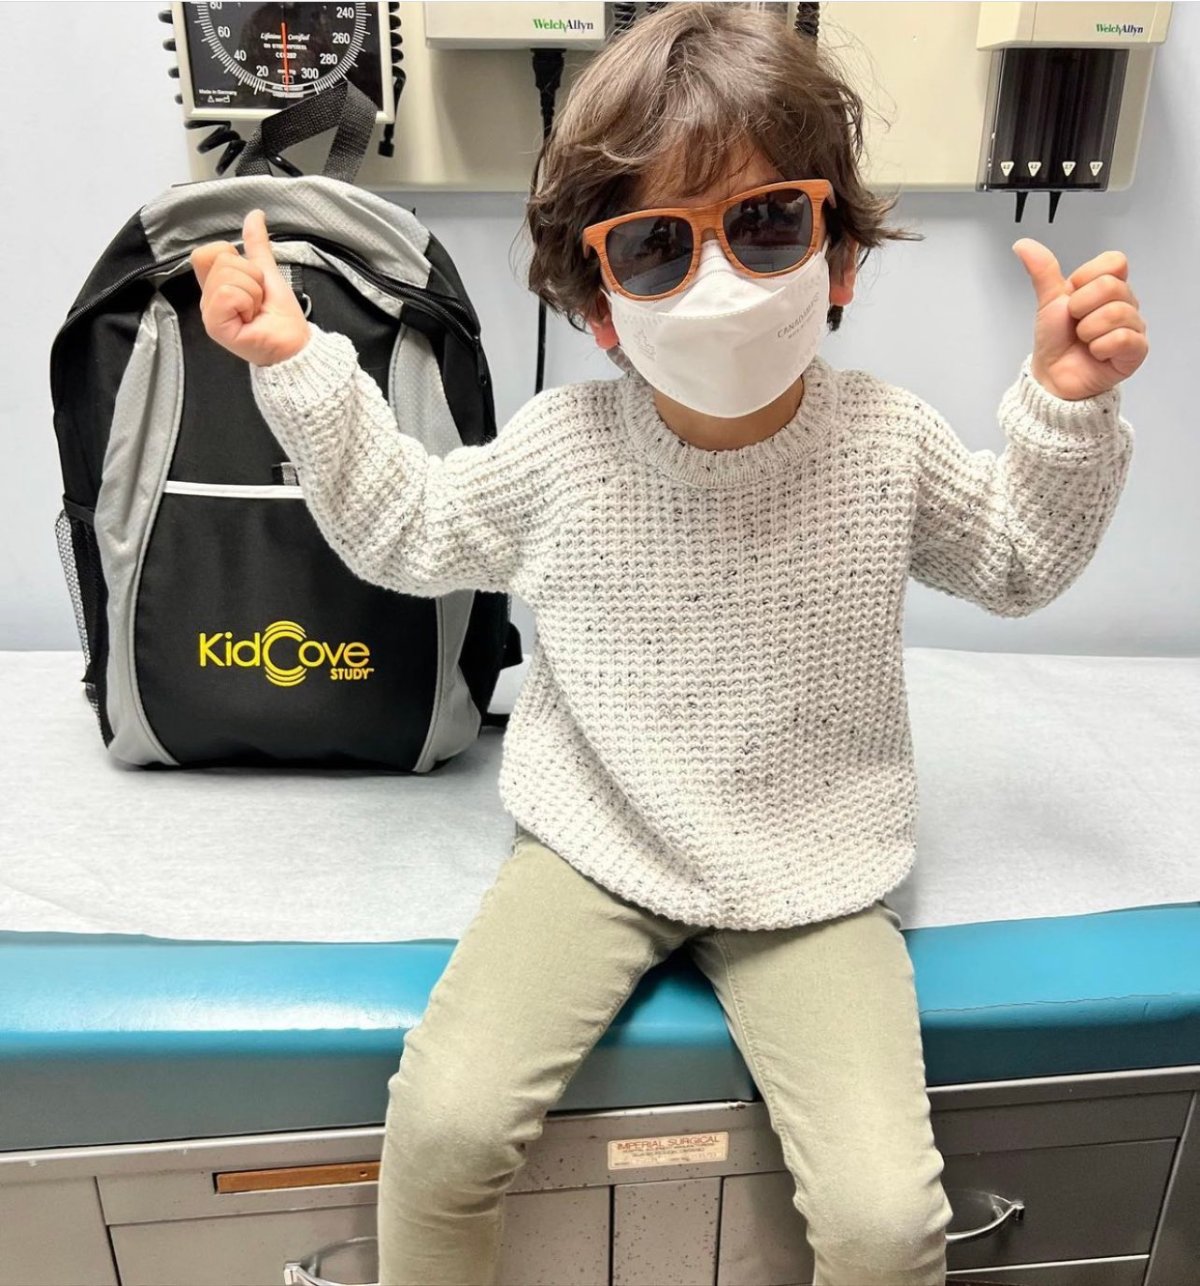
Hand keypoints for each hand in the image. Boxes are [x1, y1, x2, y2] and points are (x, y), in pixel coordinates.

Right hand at [190, 208, 310, 365]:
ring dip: (252, 291)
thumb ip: (257, 245)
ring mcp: (209, 312)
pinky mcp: (214, 325)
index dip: (236, 259)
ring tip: (256, 310)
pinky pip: (228, 294)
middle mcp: (208, 298)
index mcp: (216, 284)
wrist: (294, 343)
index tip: (253, 281)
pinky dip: (247, 302)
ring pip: (226, 277)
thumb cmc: (281, 314)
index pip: (208, 252)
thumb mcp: (268, 272)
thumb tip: (255, 215)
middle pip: (221, 261)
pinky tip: (251, 318)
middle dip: (251, 277)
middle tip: (258, 300)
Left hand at [1013, 238, 1147, 400]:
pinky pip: (1123, 338)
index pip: (1115, 261)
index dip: (1087, 279)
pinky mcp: (1136, 350)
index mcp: (1108, 286)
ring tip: (1084, 340)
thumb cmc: (1055, 340)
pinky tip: (1095, 353)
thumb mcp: (1048, 301)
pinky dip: (1100, 348)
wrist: (1052, 376)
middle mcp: (1125, 303)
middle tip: (1076, 324)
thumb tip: (1024, 245)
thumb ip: (1043, 270)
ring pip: (1116, 313)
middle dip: (1081, 308)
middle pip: (1112, 286)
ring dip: (1088, 330)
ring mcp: (1133, 326)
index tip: (1073, 298)